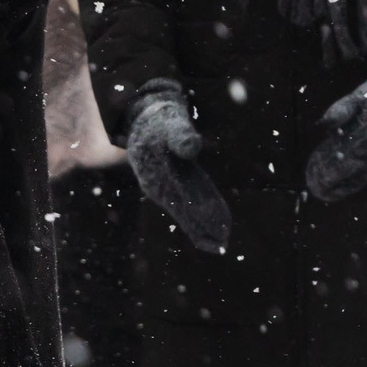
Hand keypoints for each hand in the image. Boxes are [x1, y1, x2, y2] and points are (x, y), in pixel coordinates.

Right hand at [125, 87, 230, 253]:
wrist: (142, 125)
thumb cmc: (162, 123)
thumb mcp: (171, 124)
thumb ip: (181, 135)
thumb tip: (191, 147)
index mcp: (159, 171)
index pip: (187, 196)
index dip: (204, 212)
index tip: (219, 226)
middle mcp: (157, 186)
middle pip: (184, 211)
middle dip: (203, 228)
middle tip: (223, 243)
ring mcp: (159, 191)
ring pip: (182, 214)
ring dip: (200, 229)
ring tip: (219, 243)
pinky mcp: (163, 192)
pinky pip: (181, 210)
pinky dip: (194, 223)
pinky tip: (207, 233)